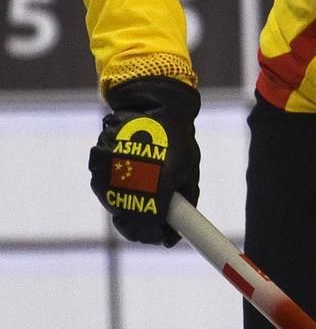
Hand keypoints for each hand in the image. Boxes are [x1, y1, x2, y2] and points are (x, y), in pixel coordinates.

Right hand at [88, 76, 200, 245]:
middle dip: (144, 225)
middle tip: (157, 218)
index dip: (158, 237)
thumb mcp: (189, 170)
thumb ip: (185, 199)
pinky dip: (118, 189)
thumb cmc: (176, 140)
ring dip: (130, 206)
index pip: (149, 232)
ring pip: (117, 208)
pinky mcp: (97, 169)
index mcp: (154, 191)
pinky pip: (107, 190)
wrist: (151, 107)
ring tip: (145, 188)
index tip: (165, 236)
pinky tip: (133, 174)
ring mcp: (108, 179)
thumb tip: (178, 225)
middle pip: (130, 226)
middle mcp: (127, 188)